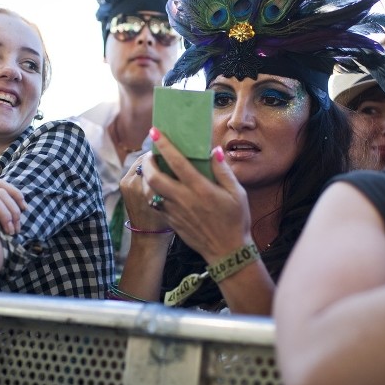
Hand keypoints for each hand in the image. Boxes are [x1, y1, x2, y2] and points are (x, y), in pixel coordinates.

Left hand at [120, 153, 169, 234]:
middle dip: (156, 157)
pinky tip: (158, 173)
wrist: (148, 237)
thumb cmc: (163, 221)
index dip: (162, 153)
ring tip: (165, 163)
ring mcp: (124, 184)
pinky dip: (146, 170)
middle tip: (170, 156)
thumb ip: (167, 178)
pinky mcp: (123, 186)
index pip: (149, 158)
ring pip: (140, 164)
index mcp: (138, 185)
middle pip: (143, 160)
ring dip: (151, 163)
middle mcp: (128, 182)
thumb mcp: (169, 199)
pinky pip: (136, 171)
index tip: (173, 151)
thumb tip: (172, 158)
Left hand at [142, 128, 251, 263]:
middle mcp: (184, 199)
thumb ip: (223, 171)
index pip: (177, 162)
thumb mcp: (237, 193)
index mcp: (200, 189)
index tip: (154, 132)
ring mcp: (175, 212)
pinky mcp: (172, 222)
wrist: (227, 252)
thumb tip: (213, 150)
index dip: (164, 145)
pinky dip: (152, 193)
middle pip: (154, 178)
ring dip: (147, 178)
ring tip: (151, 169)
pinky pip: (156, 204)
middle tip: (149, 155)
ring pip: (151, 191)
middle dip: (147, 163)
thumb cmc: (235, 220)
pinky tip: (158, 188)